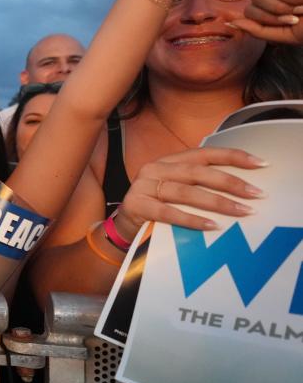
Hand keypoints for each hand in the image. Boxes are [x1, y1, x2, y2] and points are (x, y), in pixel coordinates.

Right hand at [114, 146, 265, 234]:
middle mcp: (155, 168)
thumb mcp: (177, 191)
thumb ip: (199, 185)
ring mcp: (143, 186)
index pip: (204, 153)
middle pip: (197, 172)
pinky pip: (168, 212)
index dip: (233, 156)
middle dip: (230, 182)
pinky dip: (191, 219)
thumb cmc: (157, 209)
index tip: (260, 164)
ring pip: (185, 192)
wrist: (122, 229)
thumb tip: (243, 189)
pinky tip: (212, 225)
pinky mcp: (136, 205)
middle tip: (255, 194)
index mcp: (169, 161)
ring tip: (240, 211)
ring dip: (217, 202)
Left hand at [227, 0, 302, 44]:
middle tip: (299, 12)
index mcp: (273, 8)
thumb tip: (232, 23)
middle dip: (276, 12)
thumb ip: (260, 30)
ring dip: (288, 1)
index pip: (250, 12)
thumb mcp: (289, 35)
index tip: (291, 20)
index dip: (266, 19)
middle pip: (254, 0)